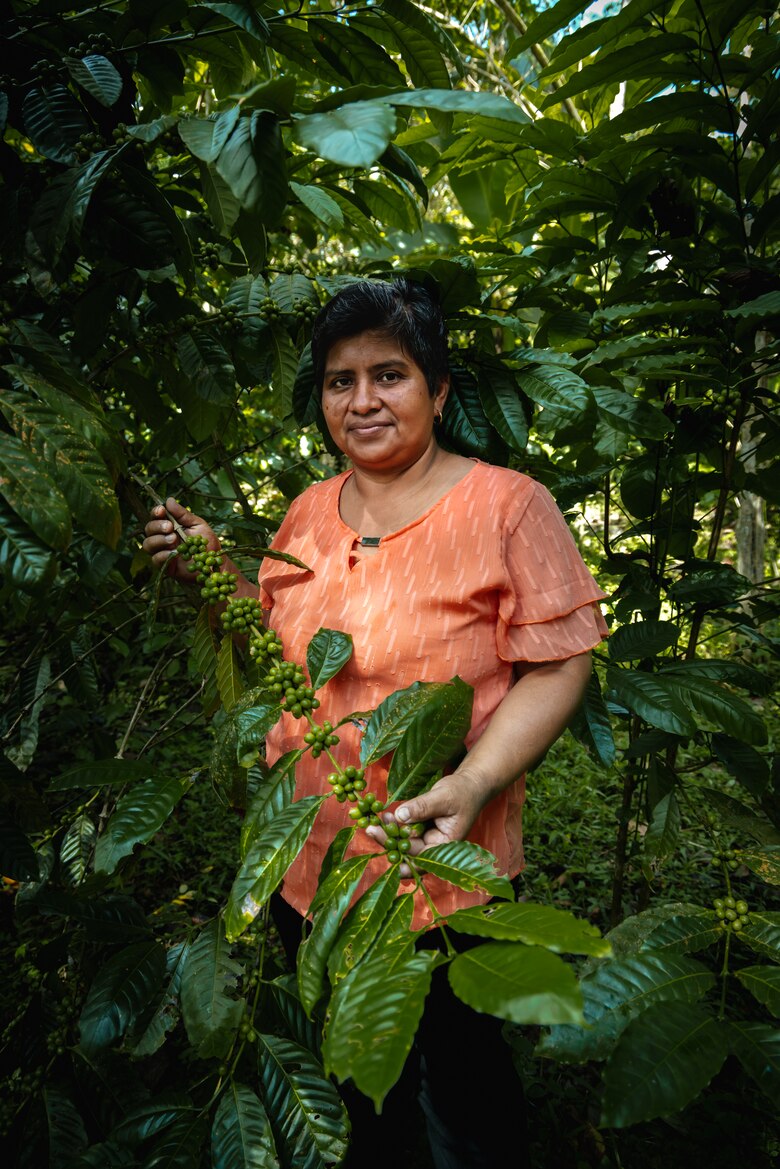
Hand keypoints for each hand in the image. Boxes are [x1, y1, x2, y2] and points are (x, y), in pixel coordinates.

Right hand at [142, 497, 218, 579]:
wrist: (214, 563)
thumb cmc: (207, 542)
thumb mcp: (198, 524)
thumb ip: (183, 514)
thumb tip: (169, 500)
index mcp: (170, 525)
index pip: (156, 516)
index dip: (156, 512)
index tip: (162, 511)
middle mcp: (163, 537)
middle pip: (148, 529)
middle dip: (157, 526)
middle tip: (170, 527)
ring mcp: (162, 551)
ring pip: (148, 544)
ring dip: (158, 540)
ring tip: (173, 540)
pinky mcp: (165, 566)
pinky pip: (155, 559)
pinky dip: (162, 555)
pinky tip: (173, 553)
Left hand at [366, 770, 490, 877]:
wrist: (470, 785)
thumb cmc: (462, 792)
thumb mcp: (443, 797)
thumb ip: (422, 807)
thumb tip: (399, 816)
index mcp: (446, 846)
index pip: (421, 857)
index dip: (401, 853)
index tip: (385, 850)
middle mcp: (436, 847)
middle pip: (409, 852)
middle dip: (390, 841)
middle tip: (371, 828)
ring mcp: (428, 838)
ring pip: (405, 842)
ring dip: (390, 832)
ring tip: (378, 819)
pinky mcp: (422, 829)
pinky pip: (406, 831)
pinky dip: (396, 825)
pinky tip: (386, 816)